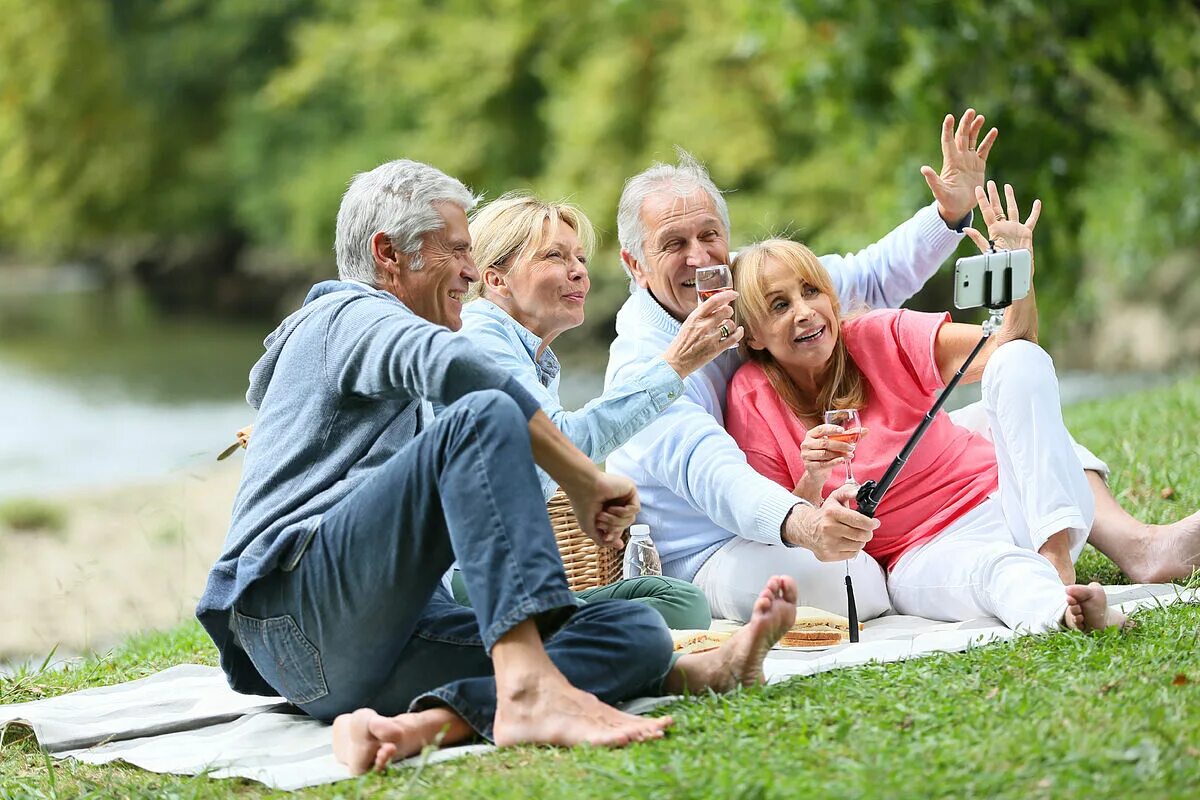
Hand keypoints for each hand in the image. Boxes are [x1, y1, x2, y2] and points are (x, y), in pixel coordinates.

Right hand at [562, 470, 639, 548]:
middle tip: (600, 521)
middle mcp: (618, 503)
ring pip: (631, 519)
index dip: (614, 534)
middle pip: (626, 525)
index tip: (607, 536)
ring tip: (602, 514)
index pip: (619, 528)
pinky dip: (623, 512)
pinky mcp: (631, 489)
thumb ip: (604, 540)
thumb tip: (620, 546)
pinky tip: (612, 508)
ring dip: (616, 521)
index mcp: (609, 510)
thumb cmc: (582, 505)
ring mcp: (625, 496)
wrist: (582, 487)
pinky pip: (635, 509)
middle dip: (613, 527)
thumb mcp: (590, 528)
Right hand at [662, 289, 743, 377]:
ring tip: (726, 327)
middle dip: (729, 311)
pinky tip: (739, 331)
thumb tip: (716, 304)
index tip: (734, 294)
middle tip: (727, 314)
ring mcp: (710, 338)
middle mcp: (703, 326)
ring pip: (730, 324)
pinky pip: (734, 338)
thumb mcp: (688, 323)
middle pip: (726, 311)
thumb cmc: (682, 342)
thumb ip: (701, 314)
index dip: (727, 295)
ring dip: (731, 324)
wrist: (676, 361)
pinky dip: (739, 333)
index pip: (714, 301)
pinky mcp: (716, 349)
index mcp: (695, 317)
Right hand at [782, 484, 878, 560]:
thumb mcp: (835, 498)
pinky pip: (851, 554)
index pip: (859, 520)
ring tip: (854, 535)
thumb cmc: (825, 514)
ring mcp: (828, 543)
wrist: (807, 529)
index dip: (871, 523)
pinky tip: (847, 542)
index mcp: (832, 513)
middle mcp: (829, 528)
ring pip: (858, 546)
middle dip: (868, 533)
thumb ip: (848, 491)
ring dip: (860, 541)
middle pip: (861, 535)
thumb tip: (858, 492)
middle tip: (866, 530)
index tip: (875, 523)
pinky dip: (853, 549)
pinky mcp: (828, 555)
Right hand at [799, 424, 868, 485]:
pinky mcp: (810, 466)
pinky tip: (843, 460)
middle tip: (852, 447)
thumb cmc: (826, 454)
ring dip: (839, 454)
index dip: (832, 429)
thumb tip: (866, 430)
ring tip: (850, 454)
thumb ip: (848, 436)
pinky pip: (824, 463)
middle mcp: (806, 444)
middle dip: (840, 444)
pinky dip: (835, 462)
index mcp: (811, 435)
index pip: (821, 429)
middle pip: (825, 443)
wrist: (817, 472)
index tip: (842, 431)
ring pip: (825, 454)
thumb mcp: (835, 443)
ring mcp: (806, 455)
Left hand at [921, 108, 997, 224]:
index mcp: (950, 162)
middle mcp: (959, 158)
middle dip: (966, 124)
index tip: (949, 116)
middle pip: (962, 136)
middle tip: (971, 111)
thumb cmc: (947, 201)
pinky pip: (984, 149)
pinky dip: (988, 140)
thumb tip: (923, 169)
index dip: (948, 129)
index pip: (948, 141)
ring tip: (980, 117)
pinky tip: (994, 131)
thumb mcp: (940, 191)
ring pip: (973, 140)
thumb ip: (933, 180)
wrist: (958, 208)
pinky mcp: (979, 165)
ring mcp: (969, 161)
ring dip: (976, 128)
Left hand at [964, 180, 1040, 256]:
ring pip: (1012, 209)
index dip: (983, 200)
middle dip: (993, 195)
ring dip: (1010, 198)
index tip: (978, 189)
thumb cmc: (1000, 263)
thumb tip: (965, 229)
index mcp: (994, 230)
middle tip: (990, 183)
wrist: (1014, 271)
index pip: (987, 211)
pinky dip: (1035, 212)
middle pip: (997, 207)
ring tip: (1007, 186)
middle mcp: (1003, 227)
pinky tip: (1037, 202)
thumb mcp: (987, 250)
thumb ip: (978, 238)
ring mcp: (1015, 228)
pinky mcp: (1026, 232)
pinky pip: (1031, 220)